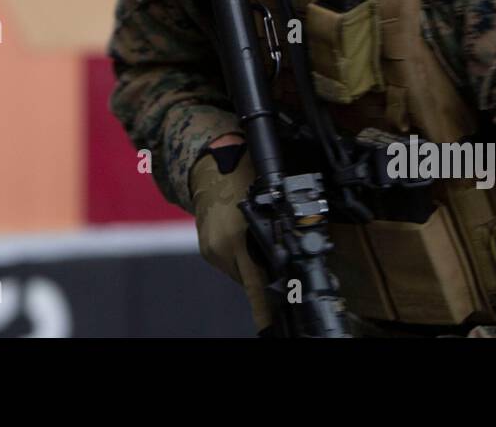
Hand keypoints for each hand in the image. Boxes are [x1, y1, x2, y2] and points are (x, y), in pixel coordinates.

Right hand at [189, 145, 271, 331]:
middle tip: (276, 298)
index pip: (255, 285)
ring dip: (250, 268)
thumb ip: (273, 237)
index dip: (264, 308)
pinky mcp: (206, 250)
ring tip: (254, 244)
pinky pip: (228, 263)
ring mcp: (211, 250)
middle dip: (262, 286)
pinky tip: (243, 242)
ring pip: (239, 273)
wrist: (211, 169)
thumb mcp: (266, 207)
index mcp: (239, 239)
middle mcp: (222, 248)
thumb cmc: (243, 180)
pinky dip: (239, 258)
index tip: (270, 326)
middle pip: (248, 282)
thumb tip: (289, 264)